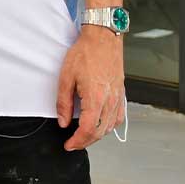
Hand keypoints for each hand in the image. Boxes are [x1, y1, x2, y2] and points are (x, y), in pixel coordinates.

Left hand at [55, 26, 124, 150]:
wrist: (103, 39)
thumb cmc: (85, 54)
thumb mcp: (66, 77)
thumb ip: (63, 102)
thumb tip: (63, 121)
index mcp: (95, 97)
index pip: (87, 129)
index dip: (77, 141)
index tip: (69, 144)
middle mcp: (110, 100)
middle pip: (99, 131)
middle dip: (85, 141)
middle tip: (73, 143)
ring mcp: (118, 98)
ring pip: (109, 127)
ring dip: (96, 135)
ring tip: (84, 136)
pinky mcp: (121, 94)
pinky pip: (118, 117)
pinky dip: (109, 126)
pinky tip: (101, 124)